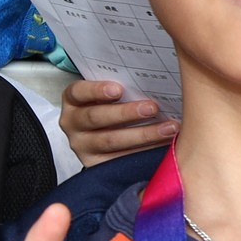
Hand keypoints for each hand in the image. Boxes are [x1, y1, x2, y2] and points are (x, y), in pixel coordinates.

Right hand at [61, 76, 176, 161]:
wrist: (105, 133)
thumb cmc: (114, 105)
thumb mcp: (110, 93)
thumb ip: (122, 85)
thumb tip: (152, 75)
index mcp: (74, 101)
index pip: (78, 92)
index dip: (96, 90)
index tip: (118, 89)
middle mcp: (73, 124)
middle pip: (95, 117)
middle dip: (125, 113)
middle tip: (152, 108)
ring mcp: (83, 147)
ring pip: (110, 141)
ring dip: (142, 134)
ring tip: (168, 128)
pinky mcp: (96, 165)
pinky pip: (120, 160)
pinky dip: (144, 152)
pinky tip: (164, 145)